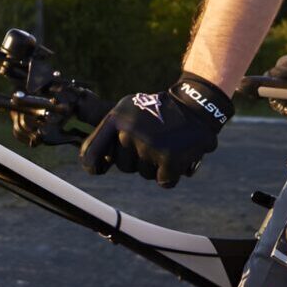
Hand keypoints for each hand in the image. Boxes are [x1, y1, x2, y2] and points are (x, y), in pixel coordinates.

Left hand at [79, 72, 231, 187]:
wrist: (195, 105)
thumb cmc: (159, 110)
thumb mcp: (128, 110)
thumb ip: (111, 131)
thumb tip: (93, 160)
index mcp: (115, 120)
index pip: (91, 151)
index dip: (93, 166)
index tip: (97, 170)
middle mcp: (128, 132)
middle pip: (124, 166)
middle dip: (138, 160)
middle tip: (153, 142)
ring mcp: (148, 146)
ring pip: (145, 174)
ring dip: (156, 166)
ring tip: (166, 144)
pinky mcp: (169, 158)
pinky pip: (164, 182)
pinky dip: (171, 174)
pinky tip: (177, 158)